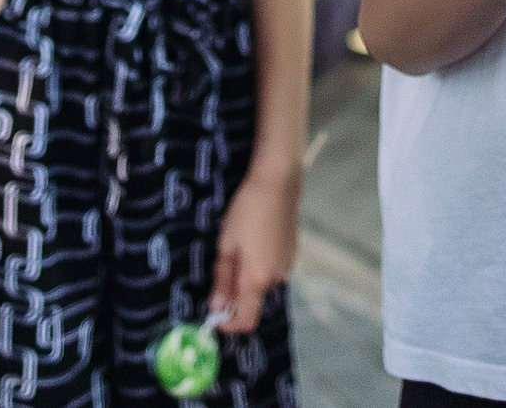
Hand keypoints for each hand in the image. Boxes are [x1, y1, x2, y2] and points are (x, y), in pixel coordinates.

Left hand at [211, 166, 298, 333]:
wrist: (277, 182)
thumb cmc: (247, 211)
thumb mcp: (226, 245)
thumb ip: (222, 280)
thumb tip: (217, 306)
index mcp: (257, 279)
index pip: (245, 321)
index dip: (227, 323)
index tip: (213, 313)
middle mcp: (276, 278)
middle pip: (252, 301)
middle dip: (234, 296)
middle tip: (220, 270)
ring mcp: (287, 266)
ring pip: (261, 284)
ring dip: (246, 278)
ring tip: (236, 248)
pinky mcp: (292, 253)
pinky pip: (271, 270)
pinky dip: (259, 266)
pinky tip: (253, 240)